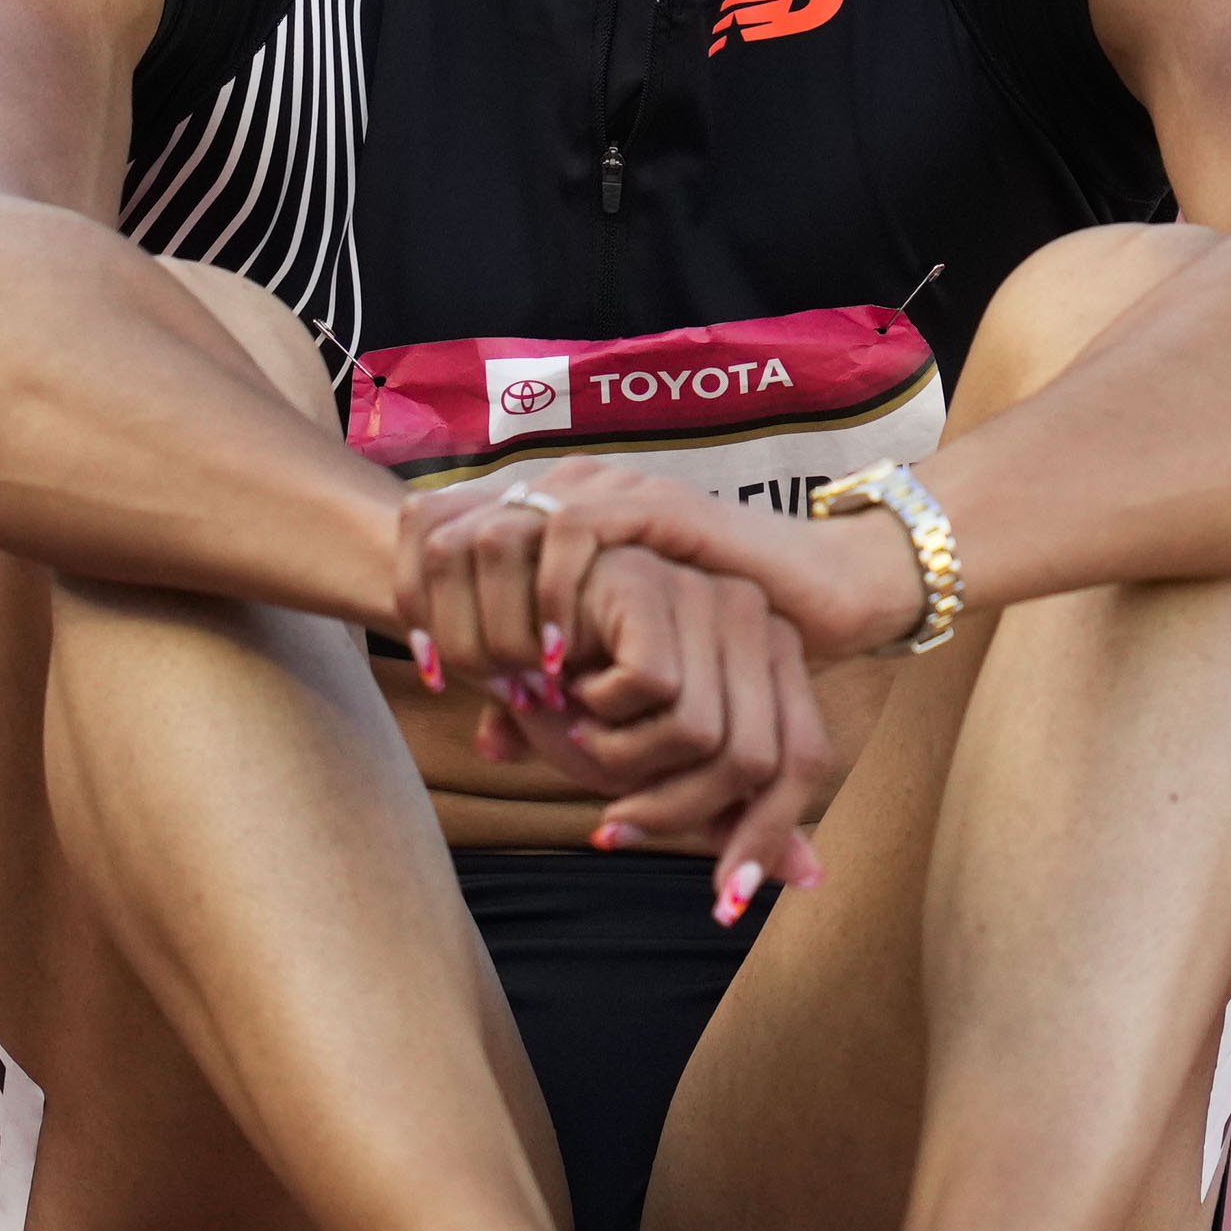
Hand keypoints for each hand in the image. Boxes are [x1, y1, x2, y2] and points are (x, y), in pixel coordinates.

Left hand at [396, 459, 930, 681]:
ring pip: (498, 529)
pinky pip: (572, 531)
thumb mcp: (617, 677)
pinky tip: (561, 656)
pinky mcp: (652, 502)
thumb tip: (491, 741)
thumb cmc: (719, 646)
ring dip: (489, 609)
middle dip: (436, 607)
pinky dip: (552, 596)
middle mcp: (568, 491)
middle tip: (451, 679)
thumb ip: (553, 696)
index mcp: (546, 520)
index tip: (431, 675)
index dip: (413, 596)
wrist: (818, 596)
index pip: (430, 528)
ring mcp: (610, 489)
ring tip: (506, 672)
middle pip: (444, 526)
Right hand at [412, 535, 831, 913]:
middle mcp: (756, 620)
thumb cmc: (584, 694)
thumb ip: (729, 810)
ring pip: (705, 734)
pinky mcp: (654, 585)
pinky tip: (566, 698)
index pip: (804, 760)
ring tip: (582, 744)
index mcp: (773, 658)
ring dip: (627, 765)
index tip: (724, 900)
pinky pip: (653, 687)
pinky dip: (602, 715)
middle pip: (759, 760)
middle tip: (612, 826)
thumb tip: (809, 876)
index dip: (767, 834)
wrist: (499, 618)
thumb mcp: (661, 766)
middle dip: (678, 815)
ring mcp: (707, 595)